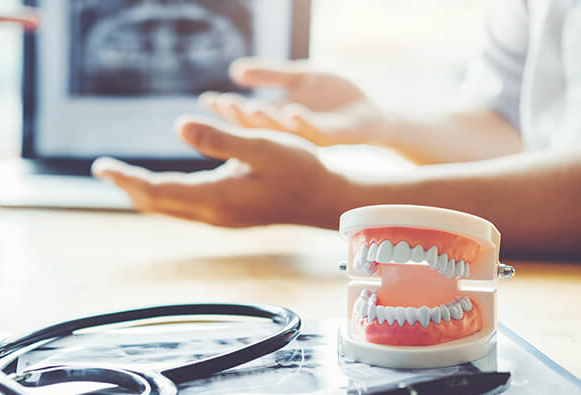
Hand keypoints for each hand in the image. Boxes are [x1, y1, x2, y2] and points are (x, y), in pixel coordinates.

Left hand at [92, 117, 350, 228]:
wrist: (326, 200)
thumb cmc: (300, 170)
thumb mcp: (263, 145)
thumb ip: (220, 138)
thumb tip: (178, 126)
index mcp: (215, 198)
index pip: (156, 190)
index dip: (126, 178)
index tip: (101, 167)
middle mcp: (212, 213)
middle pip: (157, 203)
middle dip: (129, 186)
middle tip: (105, 169)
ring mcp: (220, 217)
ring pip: (169, 208)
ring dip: (145, 192)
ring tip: (124, 177)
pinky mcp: (228, 214)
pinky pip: (184, 207)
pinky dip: (164, 195)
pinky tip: (161, 185)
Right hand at [199, 57, 383, 146]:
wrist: (372, 115)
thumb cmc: (334, 99)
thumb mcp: (299, 79)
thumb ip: (270, 75)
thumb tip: (234, 70)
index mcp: (278, 121)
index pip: (246, 117)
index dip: (227, 110)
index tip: (208, 100)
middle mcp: (290, 134)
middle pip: (259, 129)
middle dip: (240, 118)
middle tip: (223, 106)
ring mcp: (311, 137)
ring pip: (284, 134)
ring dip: (267, 123)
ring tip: (251, 110)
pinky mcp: (335, 136)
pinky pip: (317, 132)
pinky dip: (303, 123)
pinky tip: (291, 112)